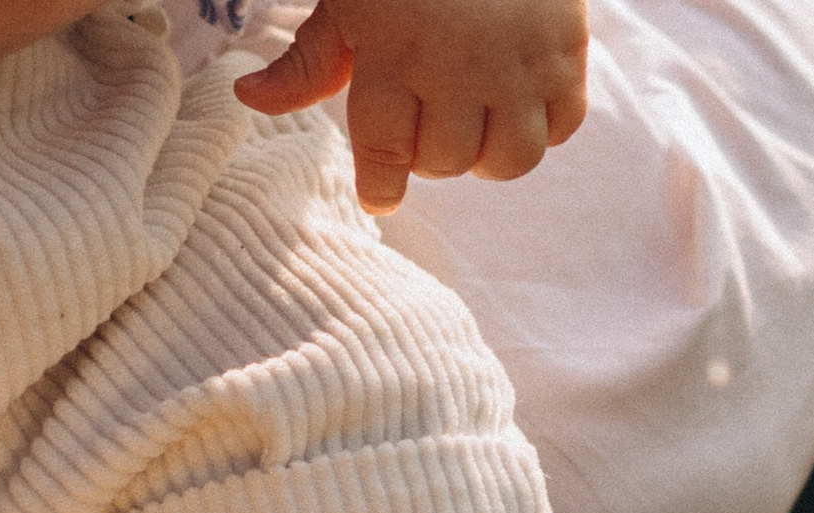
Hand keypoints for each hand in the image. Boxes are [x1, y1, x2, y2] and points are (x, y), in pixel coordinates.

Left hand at [232, 0, 587, 213]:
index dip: (380, 186)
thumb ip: (307, 61)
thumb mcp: (346, 1)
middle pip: (448, 164)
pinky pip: (562, 126)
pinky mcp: (566, 51)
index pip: (386, 154)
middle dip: (432, 154)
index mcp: (394, 55)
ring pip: (511, 160)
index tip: (379, 193)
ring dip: (490, 153)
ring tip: (478, 121)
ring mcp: (518, 62)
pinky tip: (520, 99)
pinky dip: (543, 125)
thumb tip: (247, 98)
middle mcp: (458, 67)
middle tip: (430, 121)